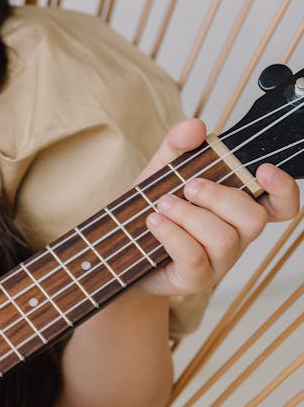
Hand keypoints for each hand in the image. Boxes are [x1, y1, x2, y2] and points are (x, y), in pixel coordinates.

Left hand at [136, 119, 299, 298]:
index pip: (282, 206)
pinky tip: (154, 221)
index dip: (284, 189)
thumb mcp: (162, 170)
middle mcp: (237, 237)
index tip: (263, 169)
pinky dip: (172, 234)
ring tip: (162, 204)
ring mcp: (219, 262)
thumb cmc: (154, 209)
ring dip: (190, 215)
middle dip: (220, 196)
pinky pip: (194, 257)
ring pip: (223, 238)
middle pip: (254, 219)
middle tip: (189, 187)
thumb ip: (178, 146)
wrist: (123, 249)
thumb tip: (196, 127)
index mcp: (239, 209)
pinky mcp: (195, 279)